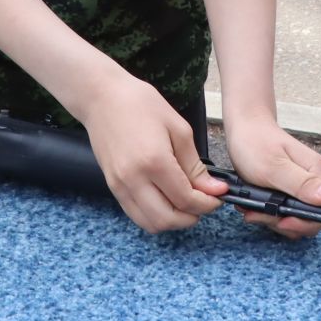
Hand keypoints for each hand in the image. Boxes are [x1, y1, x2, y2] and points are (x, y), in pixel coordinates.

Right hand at [76, 73, 224, 233]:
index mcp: (154, 161)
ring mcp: (119, 185)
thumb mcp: (177, 127)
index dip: (207, 203)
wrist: (102, 97)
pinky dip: (155, 216)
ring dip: (173, 221)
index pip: (186, 199)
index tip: (219, 195)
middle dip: (192, 216)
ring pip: (151, 223)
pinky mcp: (112, 186)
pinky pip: (136, 215)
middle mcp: (134, 179)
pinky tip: (166, 200)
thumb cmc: (140, 103)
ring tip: (185, 204)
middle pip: (168, 219)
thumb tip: (212, 189)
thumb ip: (195, 164)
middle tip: (204, 202)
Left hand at [220, 115, 320, 239]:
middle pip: (310, 219)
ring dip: (273, 218)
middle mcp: (318, 182)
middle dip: (283, 221)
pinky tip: (254, 205)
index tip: (279, 221)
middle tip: (257, 213)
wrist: (245, 128)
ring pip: (296, 217)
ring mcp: (306, 187)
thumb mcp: (275, 167)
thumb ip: (302, 184)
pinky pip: (287, 210)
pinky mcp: (293, 190)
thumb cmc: (257, 142)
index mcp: (320, 174)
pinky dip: (270, 212)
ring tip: (251, 208)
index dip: (303, 223)